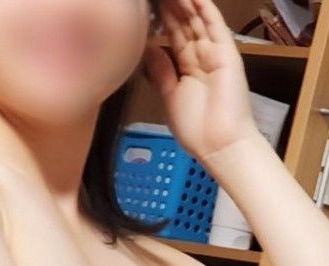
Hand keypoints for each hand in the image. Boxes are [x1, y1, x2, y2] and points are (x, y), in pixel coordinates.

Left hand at [142, 0, 259, 167]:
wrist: (218, 144)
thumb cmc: (196, 128)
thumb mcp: (170, 95)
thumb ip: (160, 71)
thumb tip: (148, 49)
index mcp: (187, 67)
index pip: (173, 34)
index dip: (161, 17)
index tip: (147, 5)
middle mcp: (201, 55)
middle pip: (184, 23)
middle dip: (170, 5)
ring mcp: (215, 52)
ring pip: (197, 20)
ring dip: (185, 2)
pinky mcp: (227, 53)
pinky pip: (215, 26)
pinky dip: (205, 9)